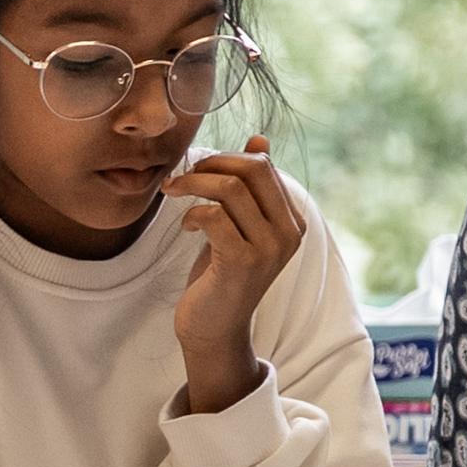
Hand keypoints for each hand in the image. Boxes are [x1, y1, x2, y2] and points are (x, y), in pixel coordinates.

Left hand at [163, 135, 304, 375]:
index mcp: (292, 220)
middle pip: (253, 169)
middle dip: (211, 164)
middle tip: (183, 176)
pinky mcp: (243, 262)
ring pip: (231, 189)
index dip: (226, 158)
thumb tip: (260, 139)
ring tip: (175, 193)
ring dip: (193, 184)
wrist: (214, 328)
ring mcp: (269, 248)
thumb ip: (251, 187)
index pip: (263, 165)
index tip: (198, 169)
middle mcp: (288, 232)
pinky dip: (193, 213)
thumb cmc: (222, 274)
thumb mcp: (239, 225)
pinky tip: (187, 226)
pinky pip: (214, 216)